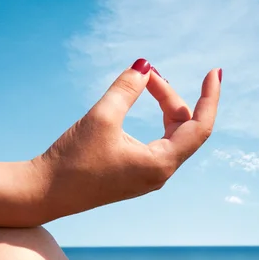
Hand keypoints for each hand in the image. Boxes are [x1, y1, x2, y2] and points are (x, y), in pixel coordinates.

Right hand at [32, 58, 221, 221]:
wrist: (44, 193)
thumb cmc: (72, 160)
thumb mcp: (101, 117)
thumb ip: (126, 89)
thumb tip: (144, 66)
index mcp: (160, 164)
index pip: (200, 127)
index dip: (210, 98)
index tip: (214, 72)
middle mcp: (160, 173)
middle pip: (185, 127)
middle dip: (171, 96)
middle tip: (148, 75)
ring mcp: (149, 176)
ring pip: (172, 135)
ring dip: (164, 107)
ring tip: (146, 83)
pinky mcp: (136, 175)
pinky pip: (159, 143)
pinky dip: (156, 122)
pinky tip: (147, 105)